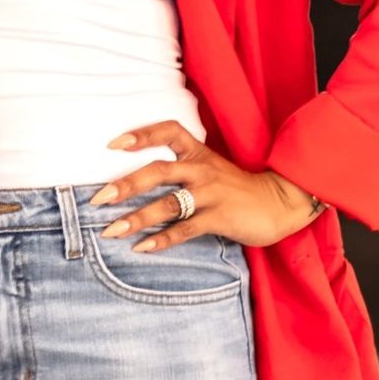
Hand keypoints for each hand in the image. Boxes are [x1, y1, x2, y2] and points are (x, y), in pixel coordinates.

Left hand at [88, 121, 320, 250]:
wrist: (279, 202)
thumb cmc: (236, 189)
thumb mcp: (209, 169)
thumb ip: (179, 170)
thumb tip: (134, 183)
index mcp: (198, 153)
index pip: (168, 131)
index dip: (141, 135)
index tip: (113, 144)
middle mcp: (202, 169)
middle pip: (159, 170)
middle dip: (126, 184)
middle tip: (99, 198)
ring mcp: (211, 193)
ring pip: (168, 204)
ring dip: (137, 218)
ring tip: (111, 230)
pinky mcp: (220, 217)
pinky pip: (185, 229)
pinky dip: (162, 240)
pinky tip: (141, 248)